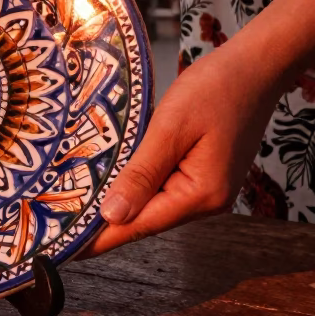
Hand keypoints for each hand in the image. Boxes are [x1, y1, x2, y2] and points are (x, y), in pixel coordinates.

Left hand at [79, 42, 284, 257]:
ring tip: (74, 203)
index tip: (64, 249)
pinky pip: (164, 189)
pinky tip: (112, 179)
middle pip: (145, 219)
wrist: (257, 66)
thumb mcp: (171, 127)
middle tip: (57, 222)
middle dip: (104, 221)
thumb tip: (112, 216)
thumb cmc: (216, 88)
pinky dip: (138, 186)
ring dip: (120, 202)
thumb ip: (141, 173)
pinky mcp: (205, 175)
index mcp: (202, 194)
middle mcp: (208, 201)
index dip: (99, 238)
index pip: (139, 225)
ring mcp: (209, 190)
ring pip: (154, 204)